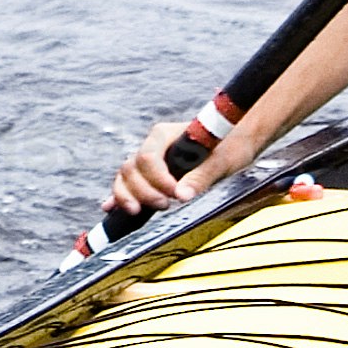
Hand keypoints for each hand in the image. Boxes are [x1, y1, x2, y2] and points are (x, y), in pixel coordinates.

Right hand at [102, 108, 245, 226]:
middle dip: (142, 191)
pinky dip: (120, 196)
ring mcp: (150, 162)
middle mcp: (152, 146)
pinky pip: (129, 184)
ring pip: (125, 177)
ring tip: (140, 212)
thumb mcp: (221, 161)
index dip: (157, 179)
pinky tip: (111, 208)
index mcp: (164, 135)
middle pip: (130, 169)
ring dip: (128, 196)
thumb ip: (201, 176)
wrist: (236, 141)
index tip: (174, 195)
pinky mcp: (152, 176)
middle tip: (164, 206)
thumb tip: (182, 195)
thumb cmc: (231, 145)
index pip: (147, 158)